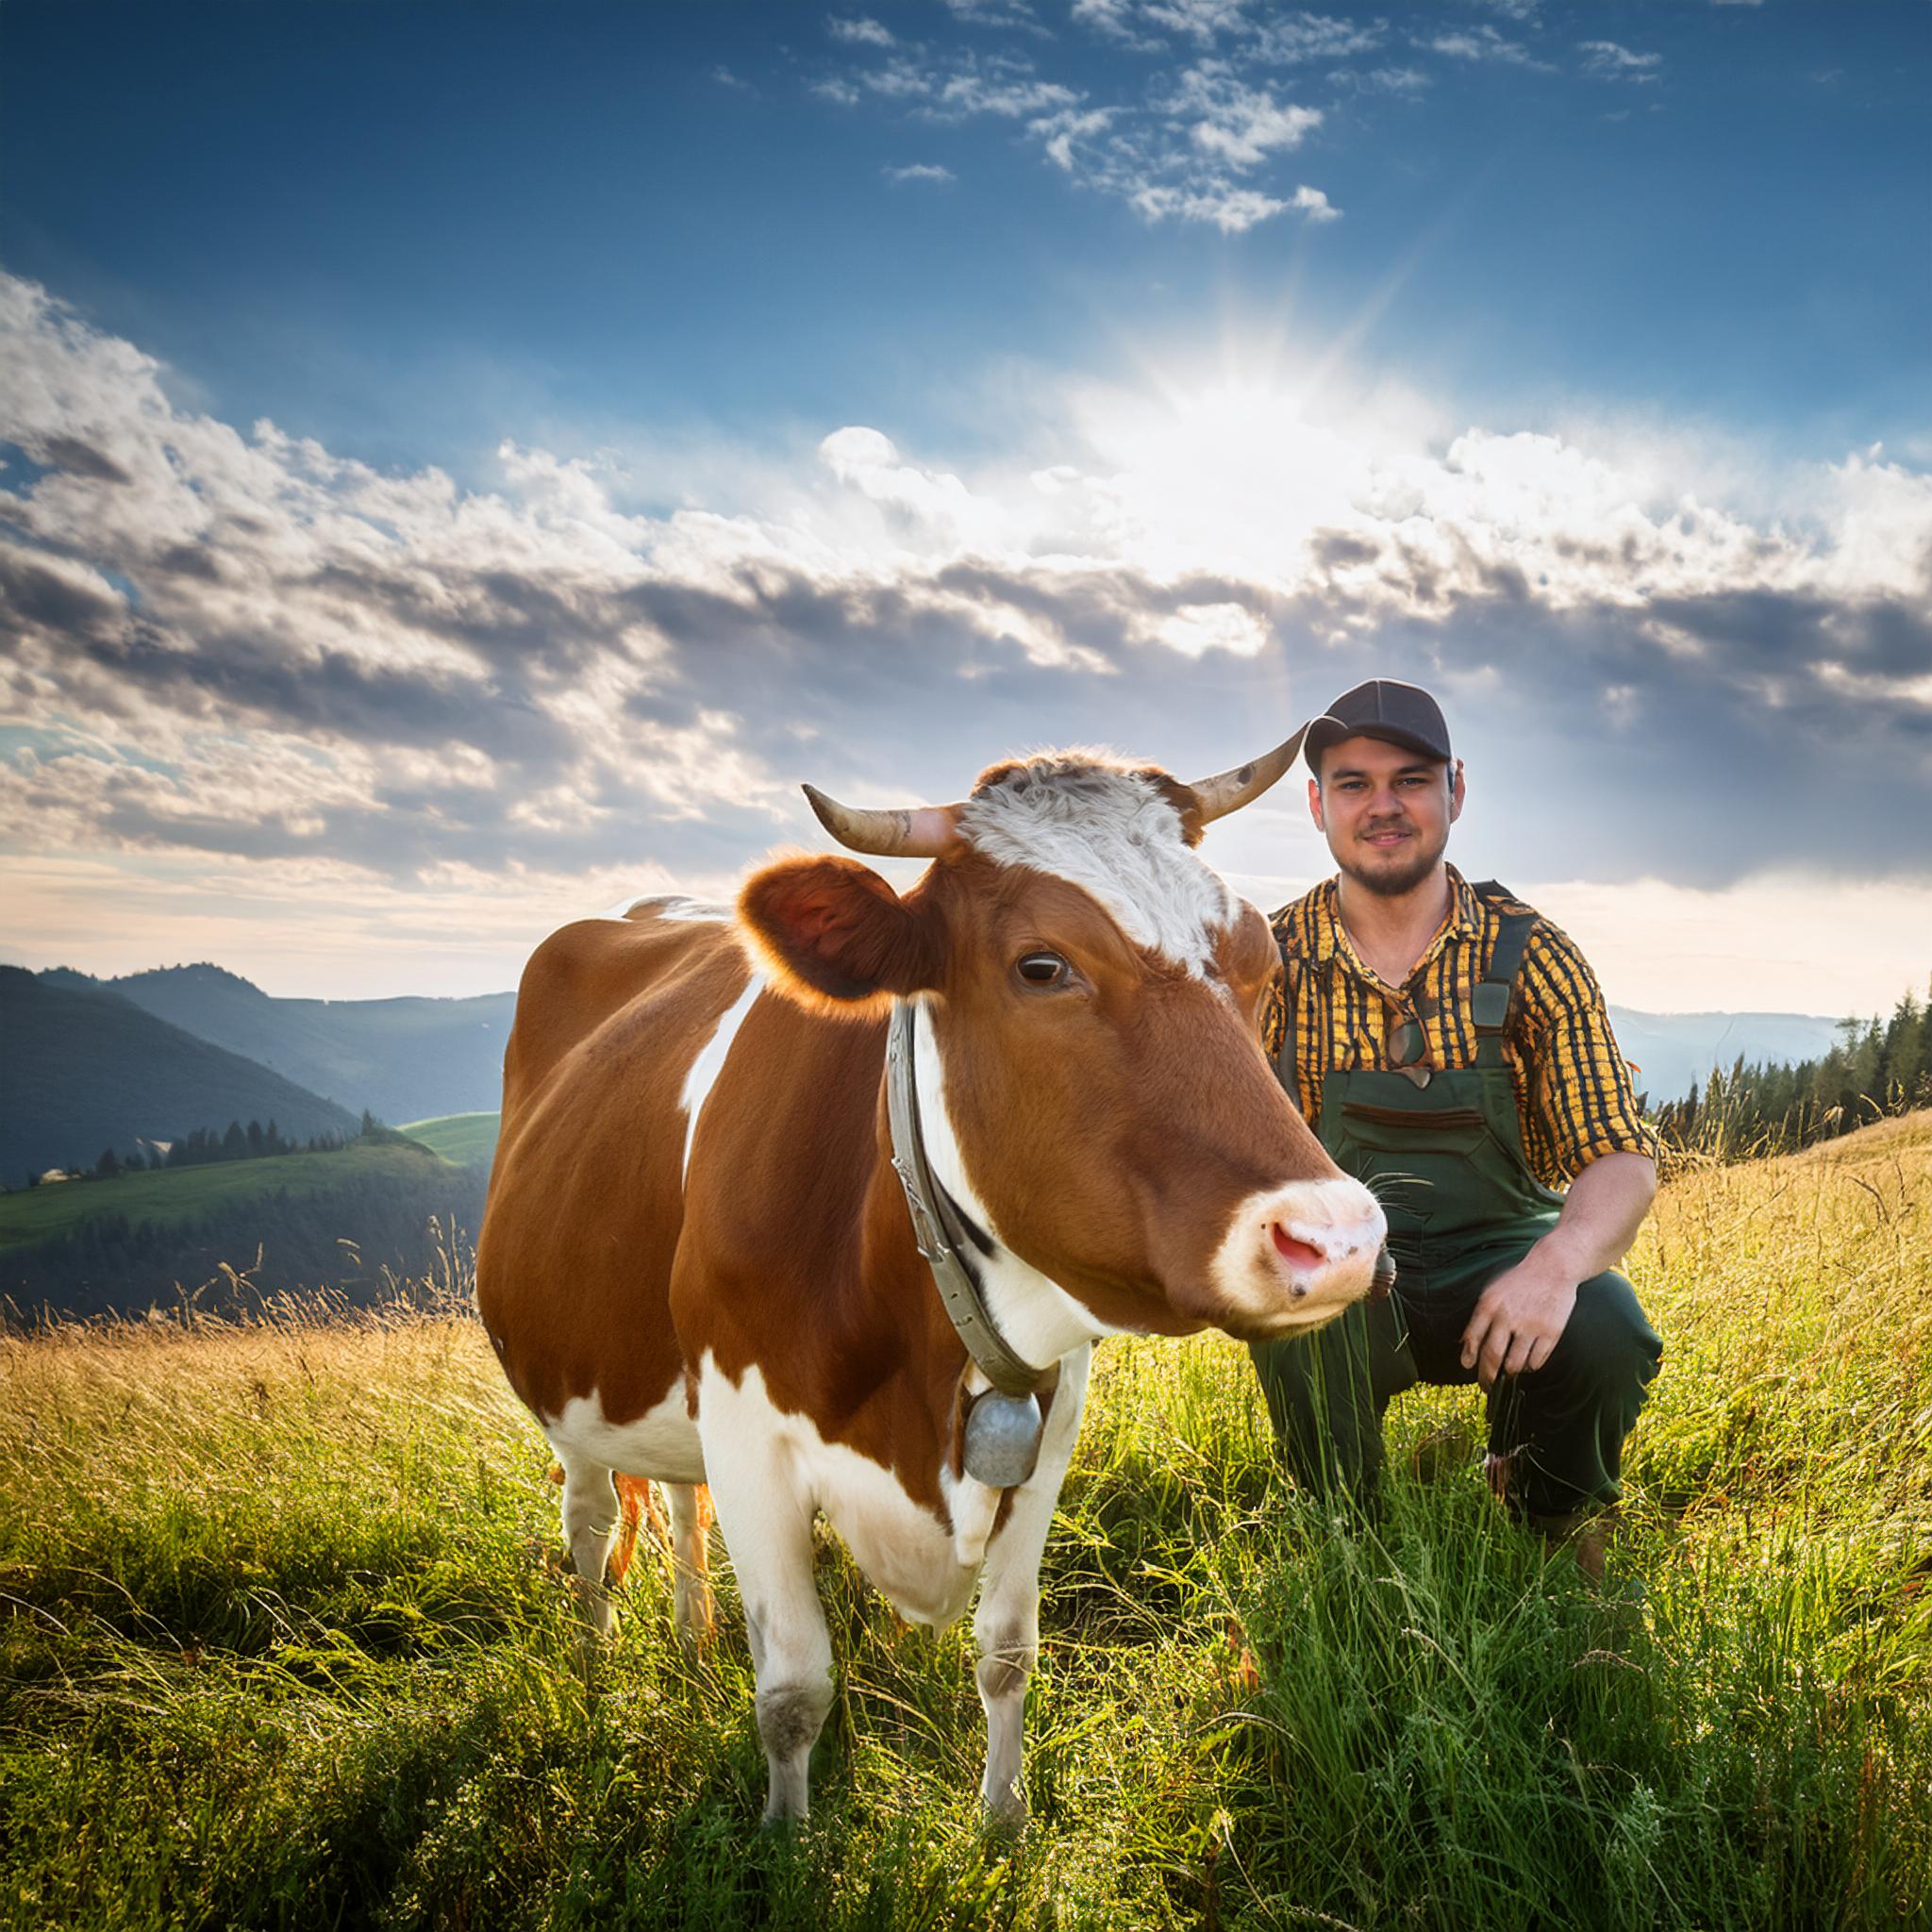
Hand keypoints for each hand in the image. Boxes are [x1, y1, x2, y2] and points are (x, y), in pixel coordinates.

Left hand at [1460, 1251, 1577, 1391]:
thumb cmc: (1520, 1280)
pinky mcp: (1551, 1332)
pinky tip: (1528, 1361)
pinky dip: (1531, 1366)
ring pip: (1515, 1364)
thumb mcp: (1493, 1291)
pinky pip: (1537, 1361)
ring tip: (1510, 1371)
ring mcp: (1530, 1326)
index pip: (1473, 1338)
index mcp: (1489, 1305)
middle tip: (1487, 1385)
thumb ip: (1479, 1317)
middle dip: (1487, 1377)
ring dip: (1510, 1372)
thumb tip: (1465, 1344)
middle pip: (1493, 1357)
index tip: (1468, 1366)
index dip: (1469, 1357)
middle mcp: (1508, 1317)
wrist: (1552, 1267)